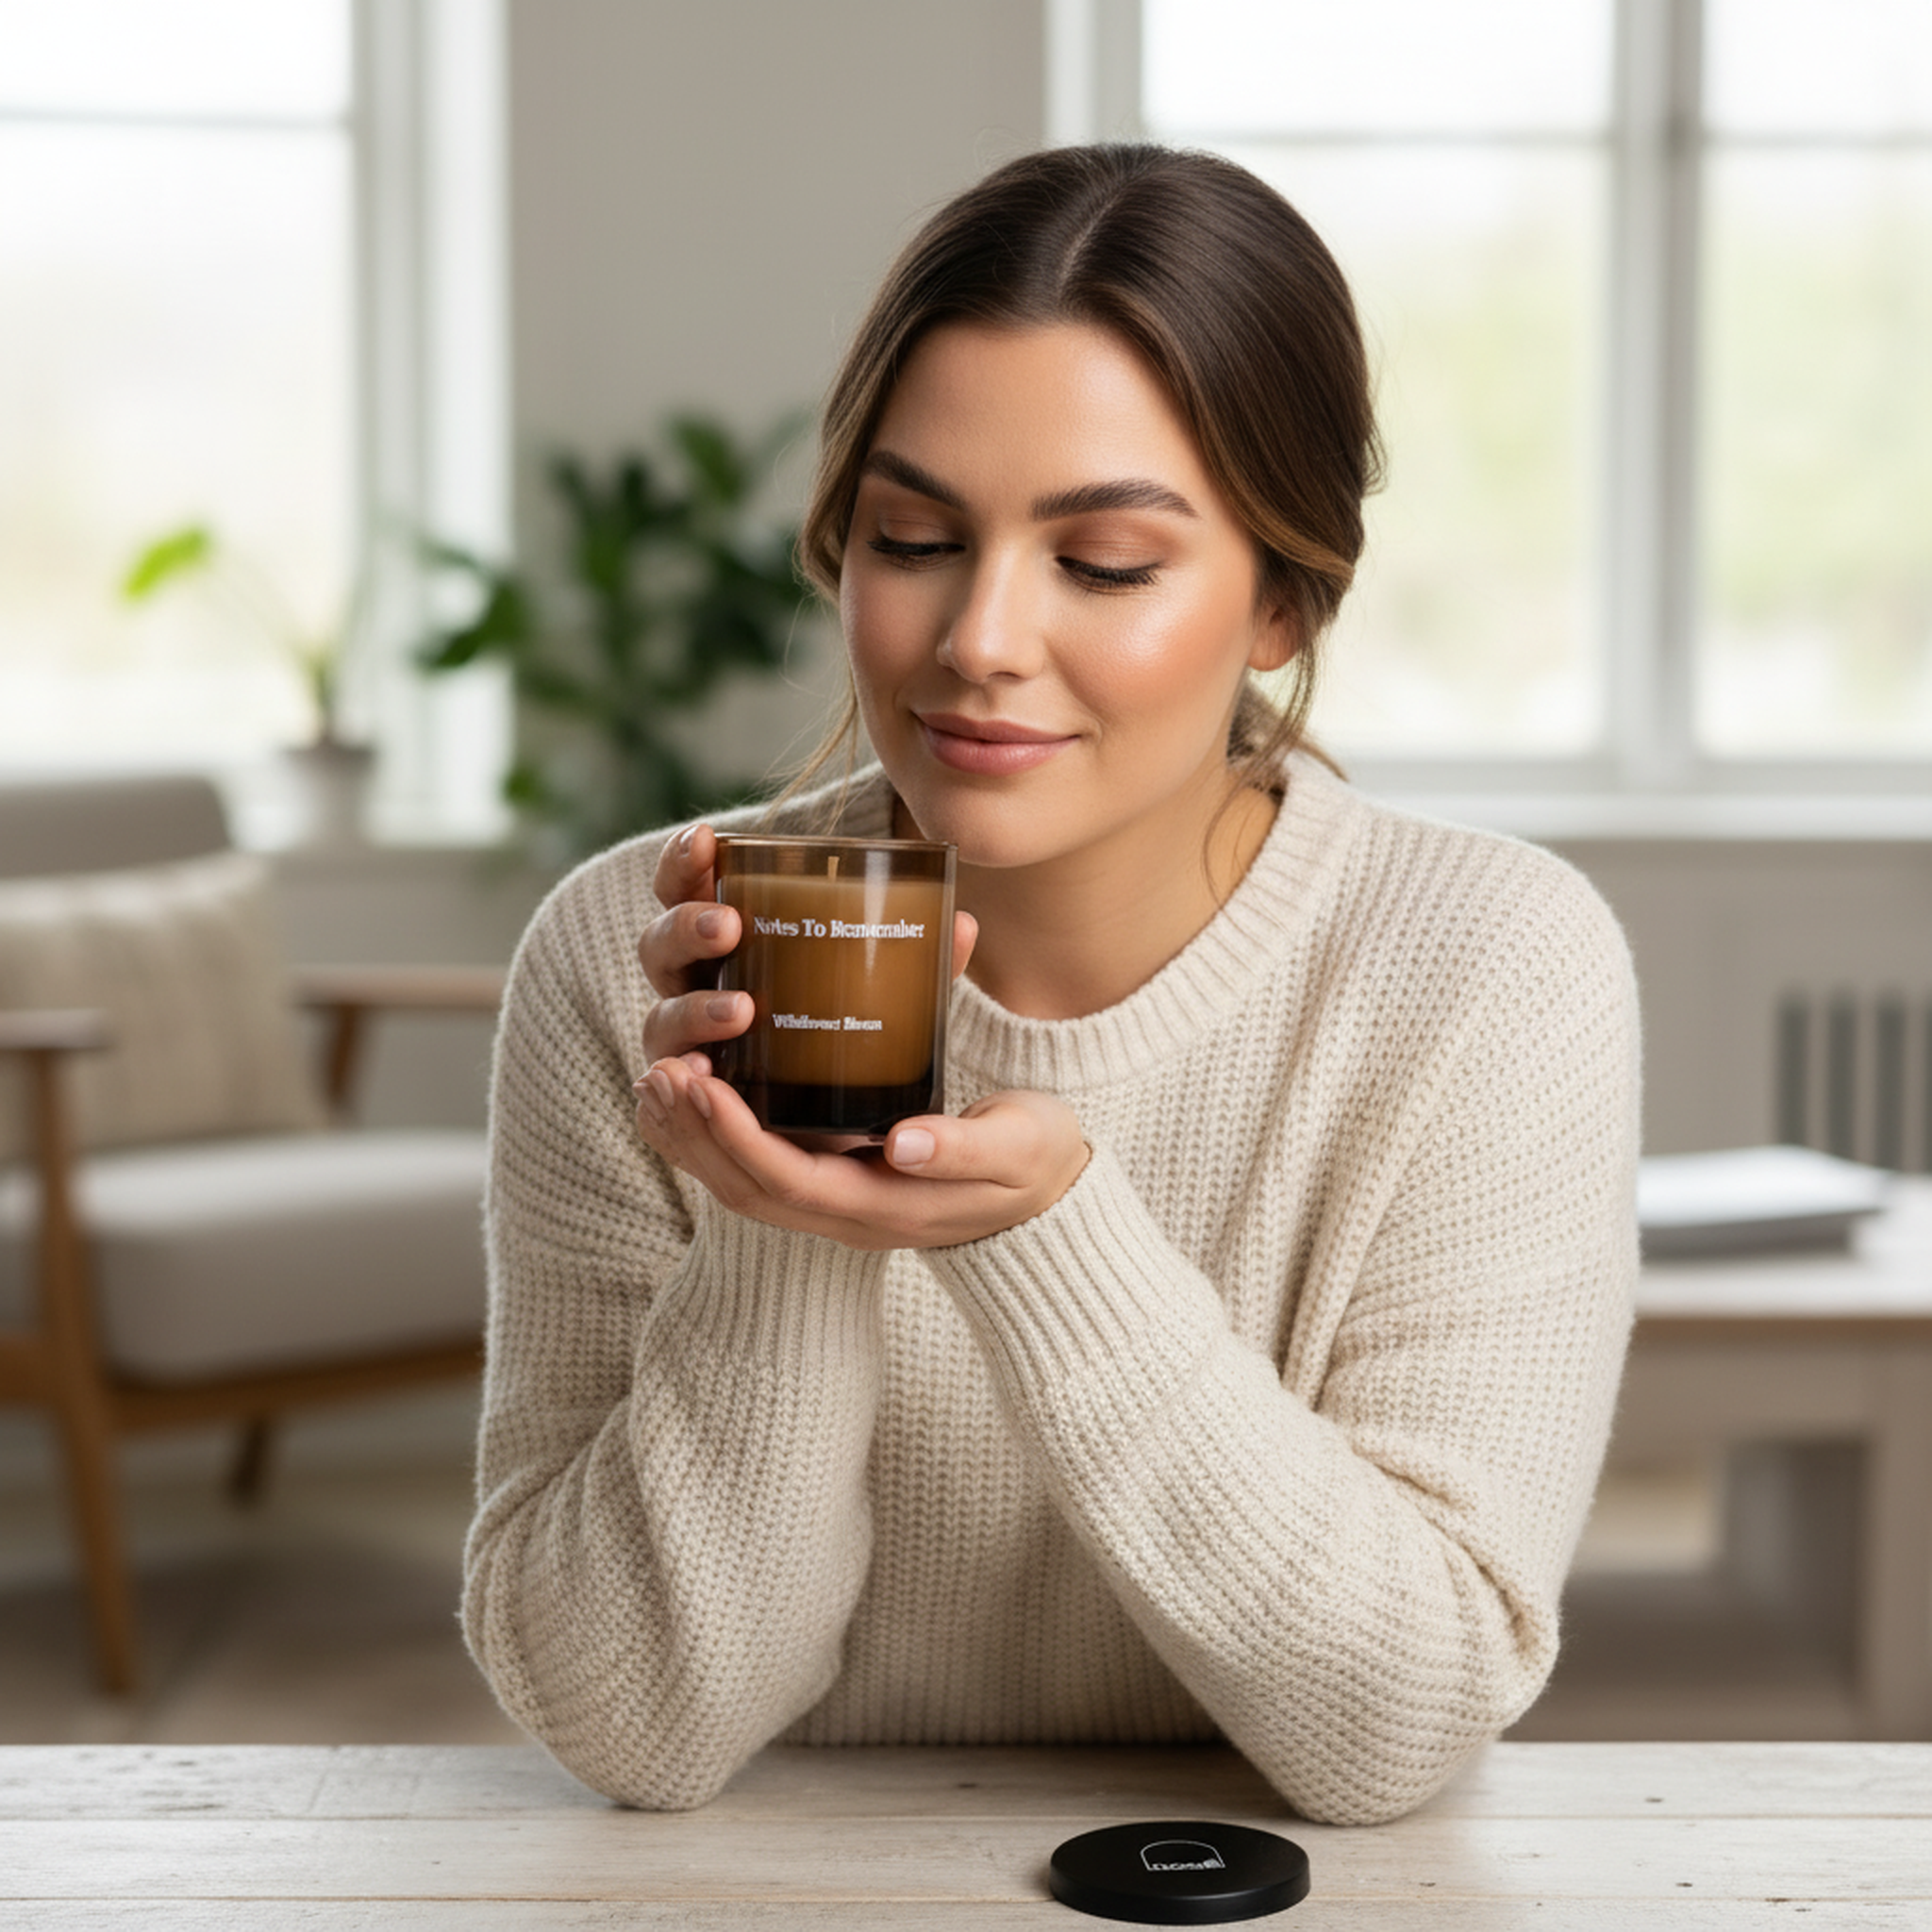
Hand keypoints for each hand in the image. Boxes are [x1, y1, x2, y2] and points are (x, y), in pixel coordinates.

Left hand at [634, 1062, 1089, 1250]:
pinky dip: (716, 1135)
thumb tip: (903, 1145)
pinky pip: (758, 1167)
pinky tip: (692, 1093)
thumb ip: (964, 1148)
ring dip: (695, 1136)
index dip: (737, 1137)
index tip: (701, 1083)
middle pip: (747, 1188)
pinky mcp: (836, 1176)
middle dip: (697, 1134)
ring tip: (657, 1078)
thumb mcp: (1018, 1148)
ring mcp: (838, 1202)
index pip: (787, 1181)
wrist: (1050, 1200)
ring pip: (743, 1183)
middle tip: (659, 1072)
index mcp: (885, 1208)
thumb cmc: (1036, 1162)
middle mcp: (847, 1214)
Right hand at [637, 821, 977, 1076]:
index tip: (709, 839)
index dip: (684, 861)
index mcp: (725, 942)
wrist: (845, 1128)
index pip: (684, 888)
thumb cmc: (851, 1035)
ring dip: (692, 1009)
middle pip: (659, 947)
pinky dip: (675, 1081)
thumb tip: (963, 923)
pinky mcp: (694, 1103)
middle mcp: (692, 988)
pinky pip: (666, 1093)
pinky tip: (698, 1076)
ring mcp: (685, 1047)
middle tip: (730, 925)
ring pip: (661, 1020)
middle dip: (686, 928)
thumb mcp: (887, 995)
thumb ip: (918, 964)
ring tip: (740, 1010)